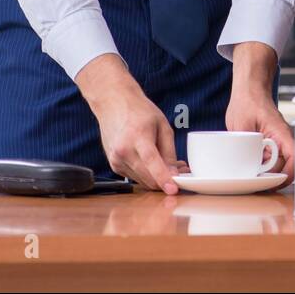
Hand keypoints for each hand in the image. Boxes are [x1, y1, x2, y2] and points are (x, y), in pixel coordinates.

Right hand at [77, 53, 183, 194]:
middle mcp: (123, 151)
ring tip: (169, 166)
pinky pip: (135, 177)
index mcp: (138, 137)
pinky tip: (153, 164)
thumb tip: (174, 173)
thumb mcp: (162, 126)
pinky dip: (146, 175)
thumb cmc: (140, 111)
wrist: (113, 103)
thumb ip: (169, 151)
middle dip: (166, 181)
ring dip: (157, 179)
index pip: (152, 162)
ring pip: (142, 181)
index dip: (164, 178)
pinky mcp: (114, 165)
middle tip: (181, 174)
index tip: (174, 189)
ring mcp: (116, 159)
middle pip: (148, 177)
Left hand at [226, 42, 294, 180]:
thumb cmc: (248, 101)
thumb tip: (246, 164)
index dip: (288, 174)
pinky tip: (247, 164)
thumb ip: (246, 145)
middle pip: (284, 166)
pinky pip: (267, 161)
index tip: (275, 183)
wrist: (248, 91)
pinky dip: (258, 166)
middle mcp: (281, 140)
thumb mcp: (242, 125)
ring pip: (275, 166)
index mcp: (281, 134)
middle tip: (255, 180)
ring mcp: (275, 143)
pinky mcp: (267, 145)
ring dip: (264, 171)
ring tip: (249, 172)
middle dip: (271, 176)